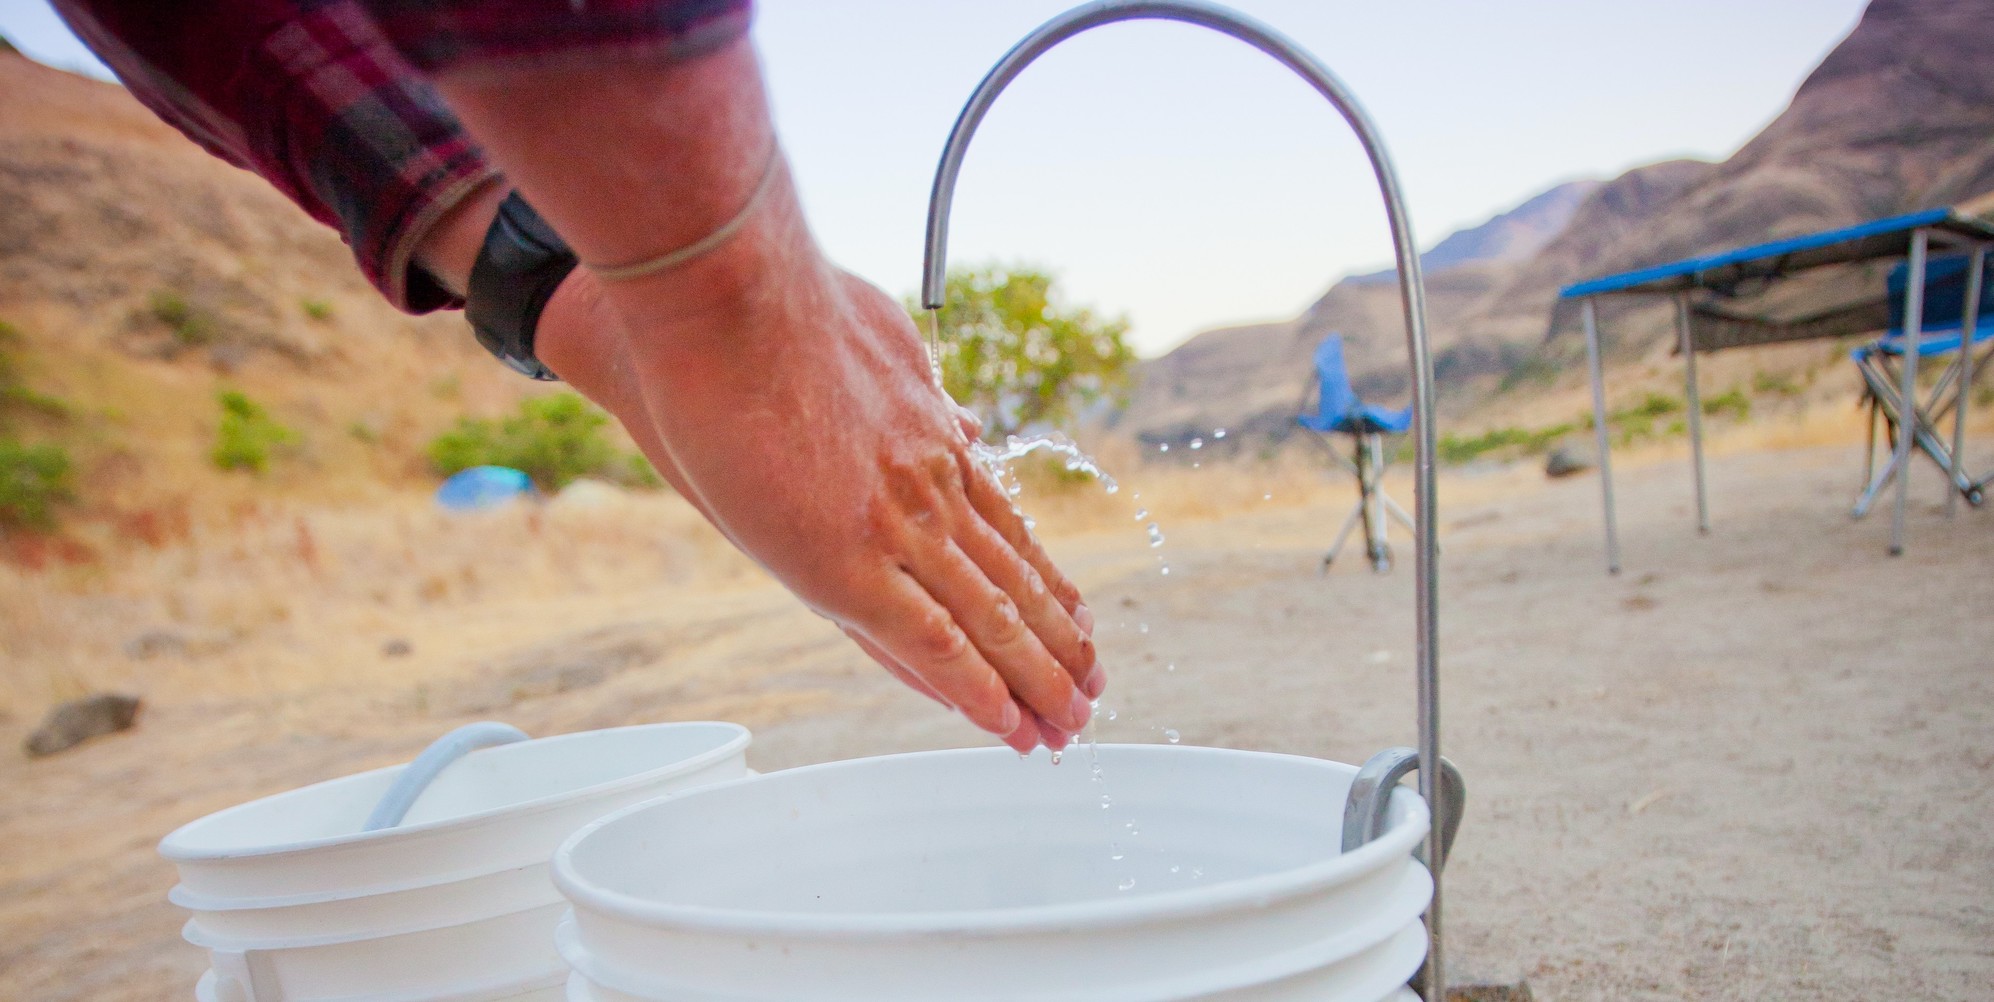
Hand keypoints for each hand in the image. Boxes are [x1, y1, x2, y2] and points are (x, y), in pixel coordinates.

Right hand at [428, 39, 1102, 750]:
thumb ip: (917, 388)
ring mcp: (899, 525)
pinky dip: (977, 690)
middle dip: (1059, 641)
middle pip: (1013, 581)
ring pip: (991, 620)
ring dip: (1037, 679)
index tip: (1078, 614)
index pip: (1006, 527)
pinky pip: (932, 644)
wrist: (724, 300)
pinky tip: (1007, 727)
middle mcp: (932, 487)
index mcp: (932, 440)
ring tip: (1071, 724)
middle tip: (1094, 689)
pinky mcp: (848, 564)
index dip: (1045, 579)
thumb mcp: (876, 340)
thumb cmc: (773, 310)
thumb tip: (953, 411)